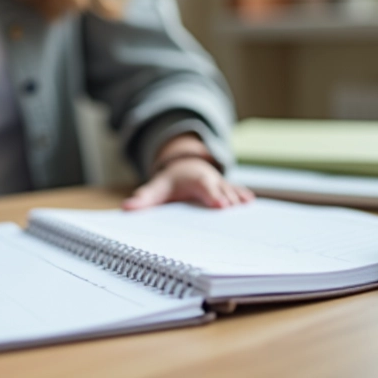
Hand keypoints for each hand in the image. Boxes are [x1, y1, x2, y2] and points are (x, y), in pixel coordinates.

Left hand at [122, 134, 253, 209]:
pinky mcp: (228, 188)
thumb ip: (144, 198)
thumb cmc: (171, 181)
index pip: (205, 186)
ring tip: (246, 207)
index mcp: (194, 179)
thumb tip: (127, 208)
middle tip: (233, 211)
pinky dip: (244, 196)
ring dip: (239, 199)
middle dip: (228, 200)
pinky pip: (238, 192)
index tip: (220, 205)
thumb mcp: (157, 187)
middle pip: (221, 190)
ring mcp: (220, 184)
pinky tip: (251, 202)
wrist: (186, 167)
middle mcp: (210, 179)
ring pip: (232, 191)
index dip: (213, 195)